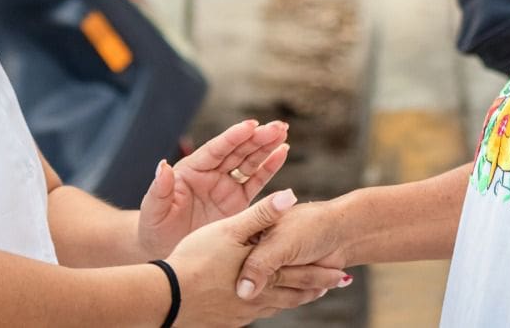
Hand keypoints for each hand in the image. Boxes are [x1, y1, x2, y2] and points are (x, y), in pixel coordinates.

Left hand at [138, 119, 288, 258]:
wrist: (166, 252)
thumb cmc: (154, 228)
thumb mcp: (154, 210)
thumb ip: (159, 189)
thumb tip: (163, 166)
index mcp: (192, 170)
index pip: (216, 149)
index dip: (234, 137)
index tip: (251, 125)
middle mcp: (211, 174)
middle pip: (237, 151)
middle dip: (257, 138)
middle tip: (277, 126)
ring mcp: (225, 187)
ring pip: (249, 162)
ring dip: (266, 147)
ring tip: (283, 132)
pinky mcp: (237, 202)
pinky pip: (256, 182)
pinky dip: (269, 167)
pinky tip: (282, 152)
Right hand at [166, 190, 345, 325]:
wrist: (167, 297)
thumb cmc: (197, 259)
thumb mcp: (231, 229)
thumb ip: (263, 214)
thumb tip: (291, 195)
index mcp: (263, 272)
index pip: (300, 274)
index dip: (322, 273)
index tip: (342, 272)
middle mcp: (257, 296)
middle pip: (292, 293)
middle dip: (313, 288)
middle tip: (332, 285)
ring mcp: (241, 313)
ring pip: (275, 307)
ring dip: (293, 300)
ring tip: (306, 296)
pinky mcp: (226, 321)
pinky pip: (254, 316)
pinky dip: (266, 309)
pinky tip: (263, 307)